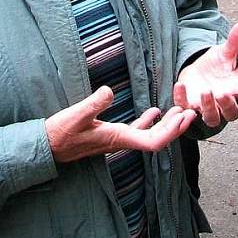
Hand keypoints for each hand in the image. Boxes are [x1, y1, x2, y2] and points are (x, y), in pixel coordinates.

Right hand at [45, 86, 195, 162]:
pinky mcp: (110, 134)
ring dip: (166, 124)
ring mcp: (117, 139)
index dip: (170, 132)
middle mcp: (121, 141)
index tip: (182, 118)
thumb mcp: (76, 115)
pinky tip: (155, 111)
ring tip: (179, 110)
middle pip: (156, 139)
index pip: (152, 142)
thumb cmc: (60, 133)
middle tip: (190, 111)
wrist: (46, 146)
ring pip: (149, 134)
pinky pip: (136, 130)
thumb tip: (109, 91)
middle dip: (175, 127)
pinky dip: (149, 121)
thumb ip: (93, 103)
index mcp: (118, 138)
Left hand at [174, 20, 237, 127]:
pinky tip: (180, 84)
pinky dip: (181, 98)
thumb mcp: (225, 53)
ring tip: (206, 91)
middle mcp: (224, 102)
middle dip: (228, 105)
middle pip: (232, 114)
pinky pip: (185, 108)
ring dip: (209, 107)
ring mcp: (207, 107)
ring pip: (212, 118)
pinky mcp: (189, 106)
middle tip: (224, 93)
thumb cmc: (217, 66)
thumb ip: (235, 41)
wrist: (197, 74)